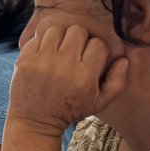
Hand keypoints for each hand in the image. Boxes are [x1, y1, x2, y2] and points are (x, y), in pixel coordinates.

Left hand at [10, 24, 128, 136]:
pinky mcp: (25, 60)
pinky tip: (44, 57)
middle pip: (78, 31)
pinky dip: (41, 44)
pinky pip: (37, 38)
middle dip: (79, 39)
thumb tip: (124, 59)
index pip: (98, 44)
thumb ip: (117, 81)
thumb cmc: (70, 110)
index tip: (90, 58)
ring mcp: (42, 62)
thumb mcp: (99, 102)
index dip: (96, 49)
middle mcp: (64, 66)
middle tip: (75, 52)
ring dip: (60, 38)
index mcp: (84, 76)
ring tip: (59, 51)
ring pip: (57, 30)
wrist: (35, 121)